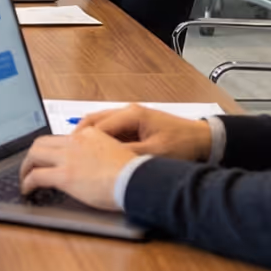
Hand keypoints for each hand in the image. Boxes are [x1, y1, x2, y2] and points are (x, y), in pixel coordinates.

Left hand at [19, 127, 137, 211]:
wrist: (137, 180)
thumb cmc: (132, 172)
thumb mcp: (115, 152)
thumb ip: (99, 152)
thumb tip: (91, 164)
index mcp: (88, 135)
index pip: (61, 138)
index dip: (50, 149)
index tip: (47, 157)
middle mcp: (75, 141)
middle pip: (42, 142)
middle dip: (32, 155)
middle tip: (30, 166)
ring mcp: (68, 157)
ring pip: (34, 155)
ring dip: (26, 167)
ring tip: (25, 178)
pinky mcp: (65, 175)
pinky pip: (36, 176)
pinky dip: (27, 182)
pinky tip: (27, 189)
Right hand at [77, 105, 214, 161]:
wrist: (203, 140)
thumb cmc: (183, 144)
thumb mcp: (154, 153)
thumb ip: (127, 154)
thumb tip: (104, 159)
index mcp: (132, 114)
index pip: (98, 126)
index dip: (83, 140)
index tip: (71, 153)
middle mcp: (128, 111)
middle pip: (94, 121)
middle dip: (79, 136)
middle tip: (67, 152)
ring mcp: (131, 117)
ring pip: (100, 124)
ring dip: (89, 138)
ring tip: (77, 153)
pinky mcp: (134, 125)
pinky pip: (110, 130)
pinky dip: (100, 139)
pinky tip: (95, 153)